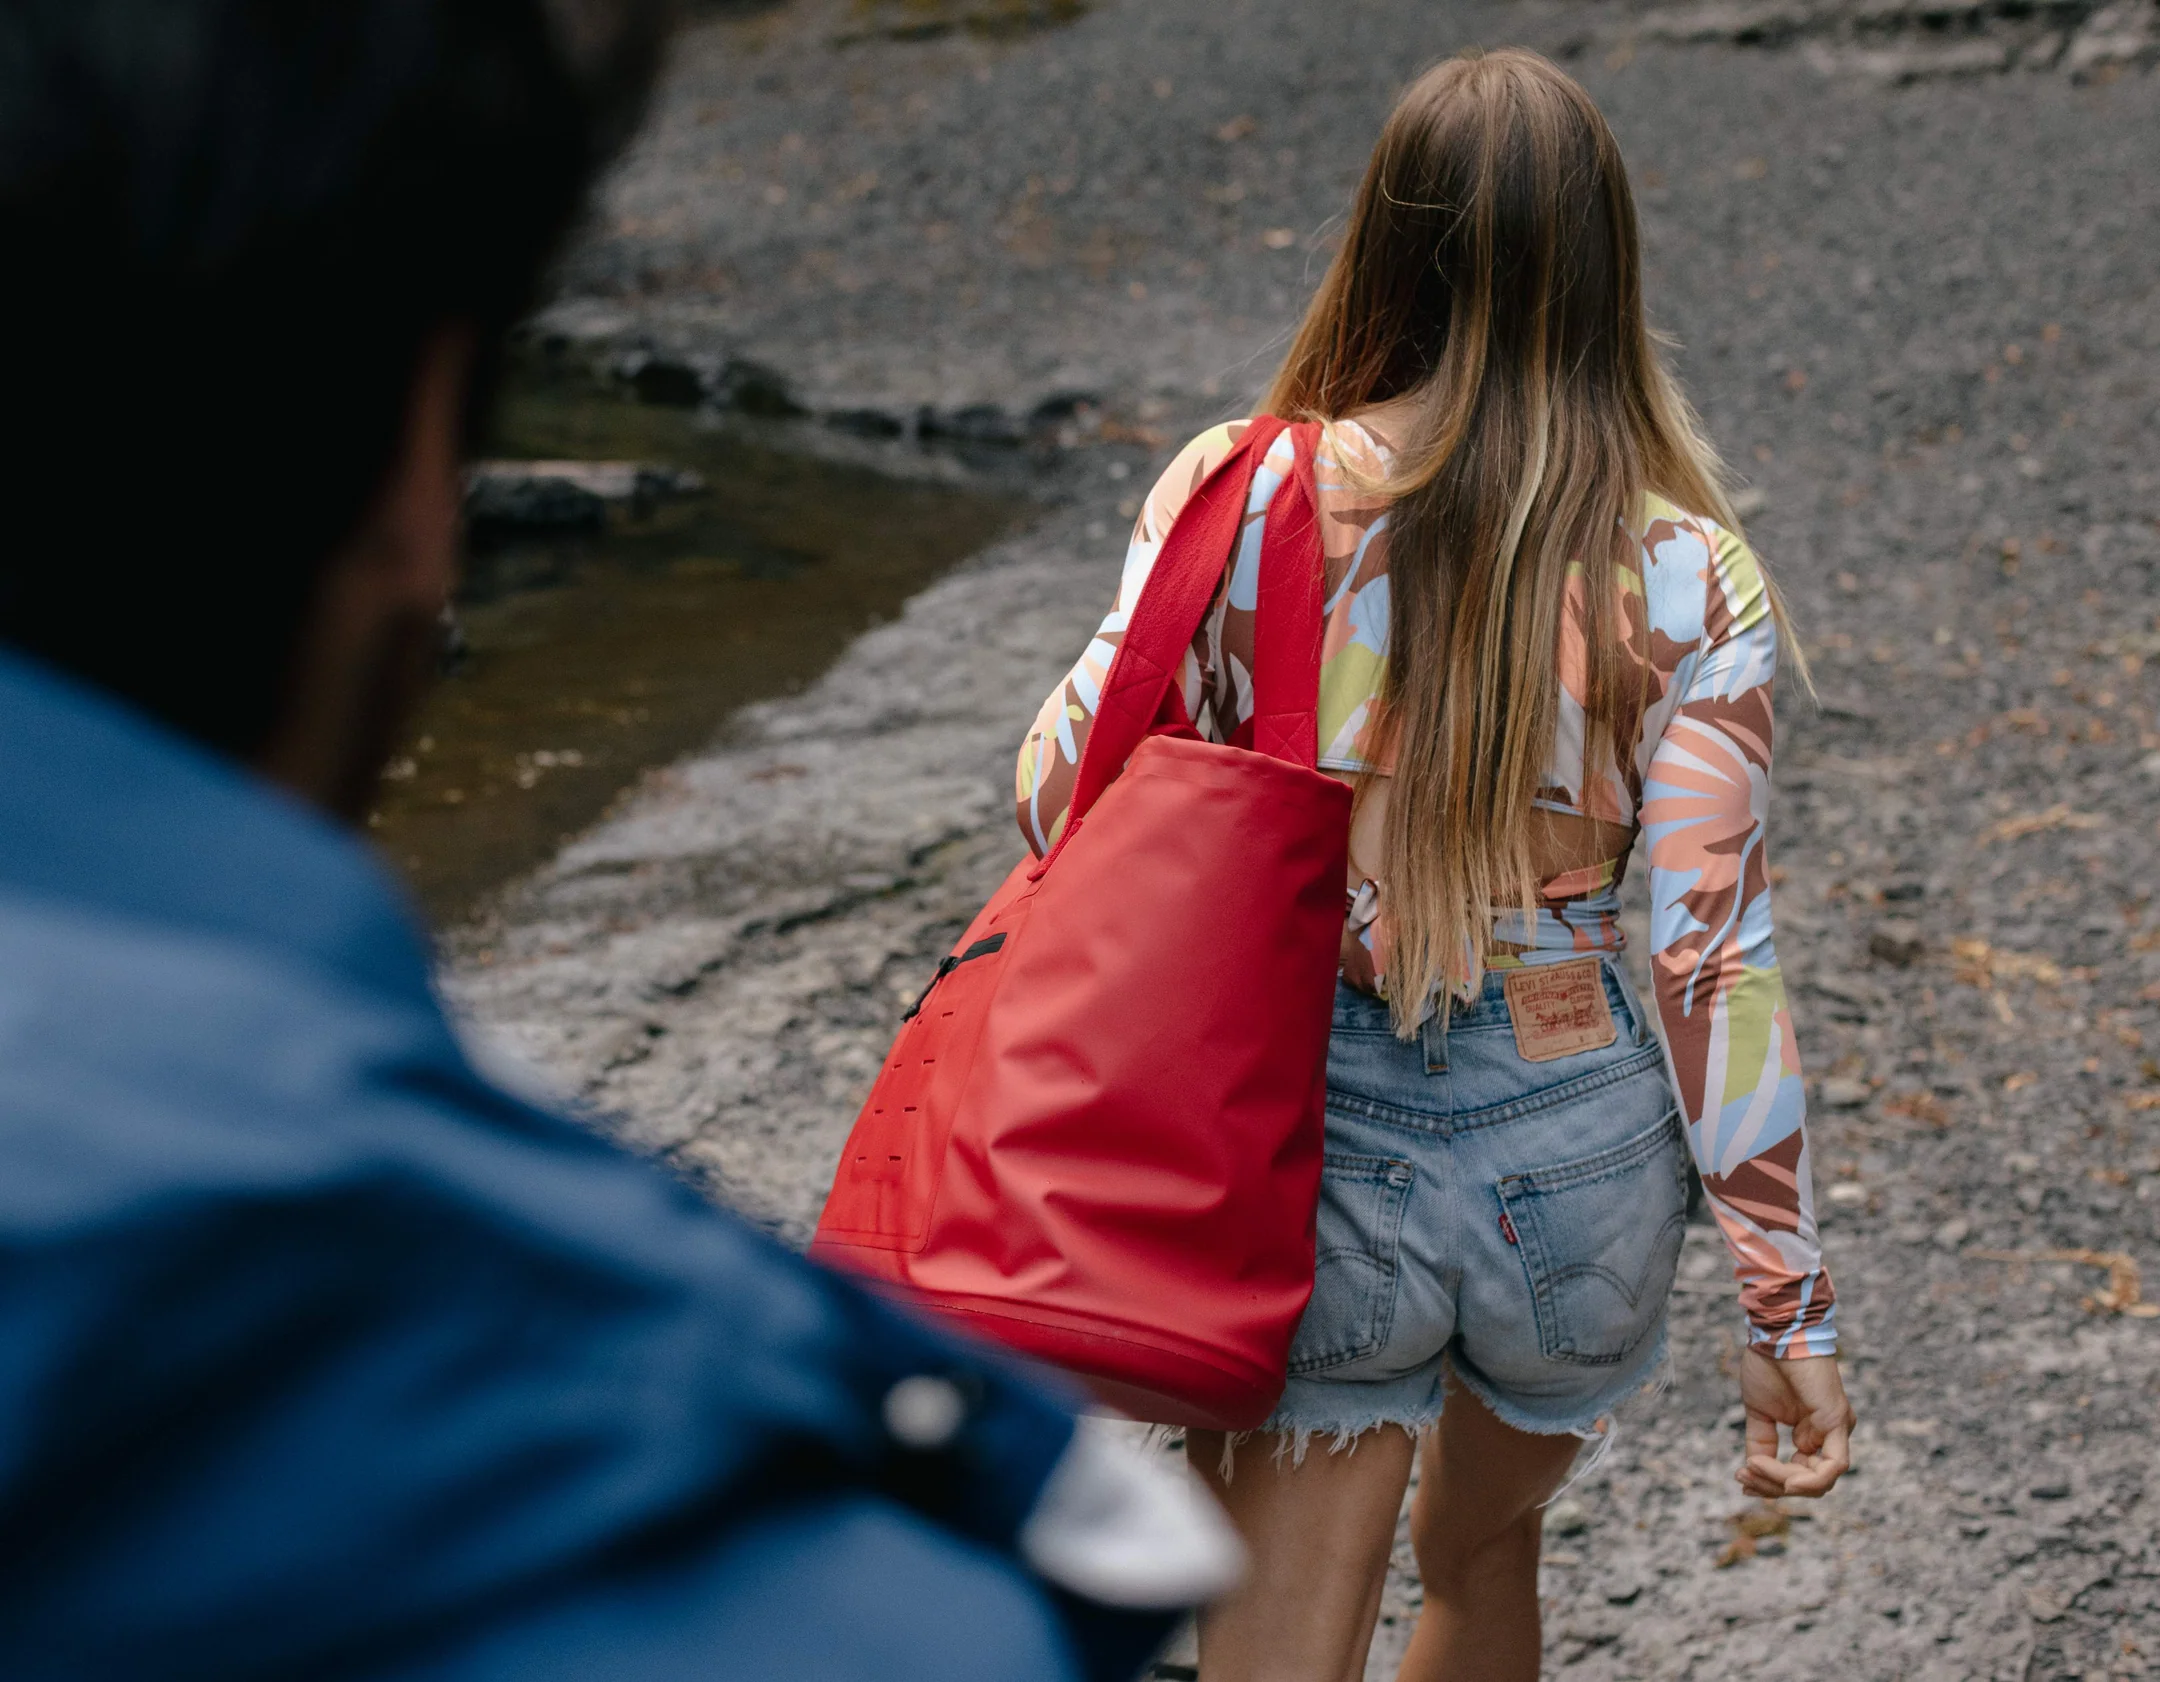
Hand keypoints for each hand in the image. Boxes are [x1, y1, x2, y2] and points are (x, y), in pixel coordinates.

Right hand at [1736, 1350, 1853, 1498]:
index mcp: (1812, 1434)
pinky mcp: (1838, 1423)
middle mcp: (1828, 1437)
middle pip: (1809, 1484)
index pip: (1799, 1475)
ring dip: (1782, 1482)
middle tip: (1744, 1476)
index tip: (1741, 1478)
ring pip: (1819, 1481)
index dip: (1771, 1484)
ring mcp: (1836, 1431)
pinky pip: (1833, 1467)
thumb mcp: (1759, 1412)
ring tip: (1754, 1467)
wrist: (1776, 1336)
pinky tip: (1781, 1475)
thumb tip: (1752, 1469)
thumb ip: (1761, 1442)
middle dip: (1773, 1486)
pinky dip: (1807, 1479)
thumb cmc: (1769, 1365)